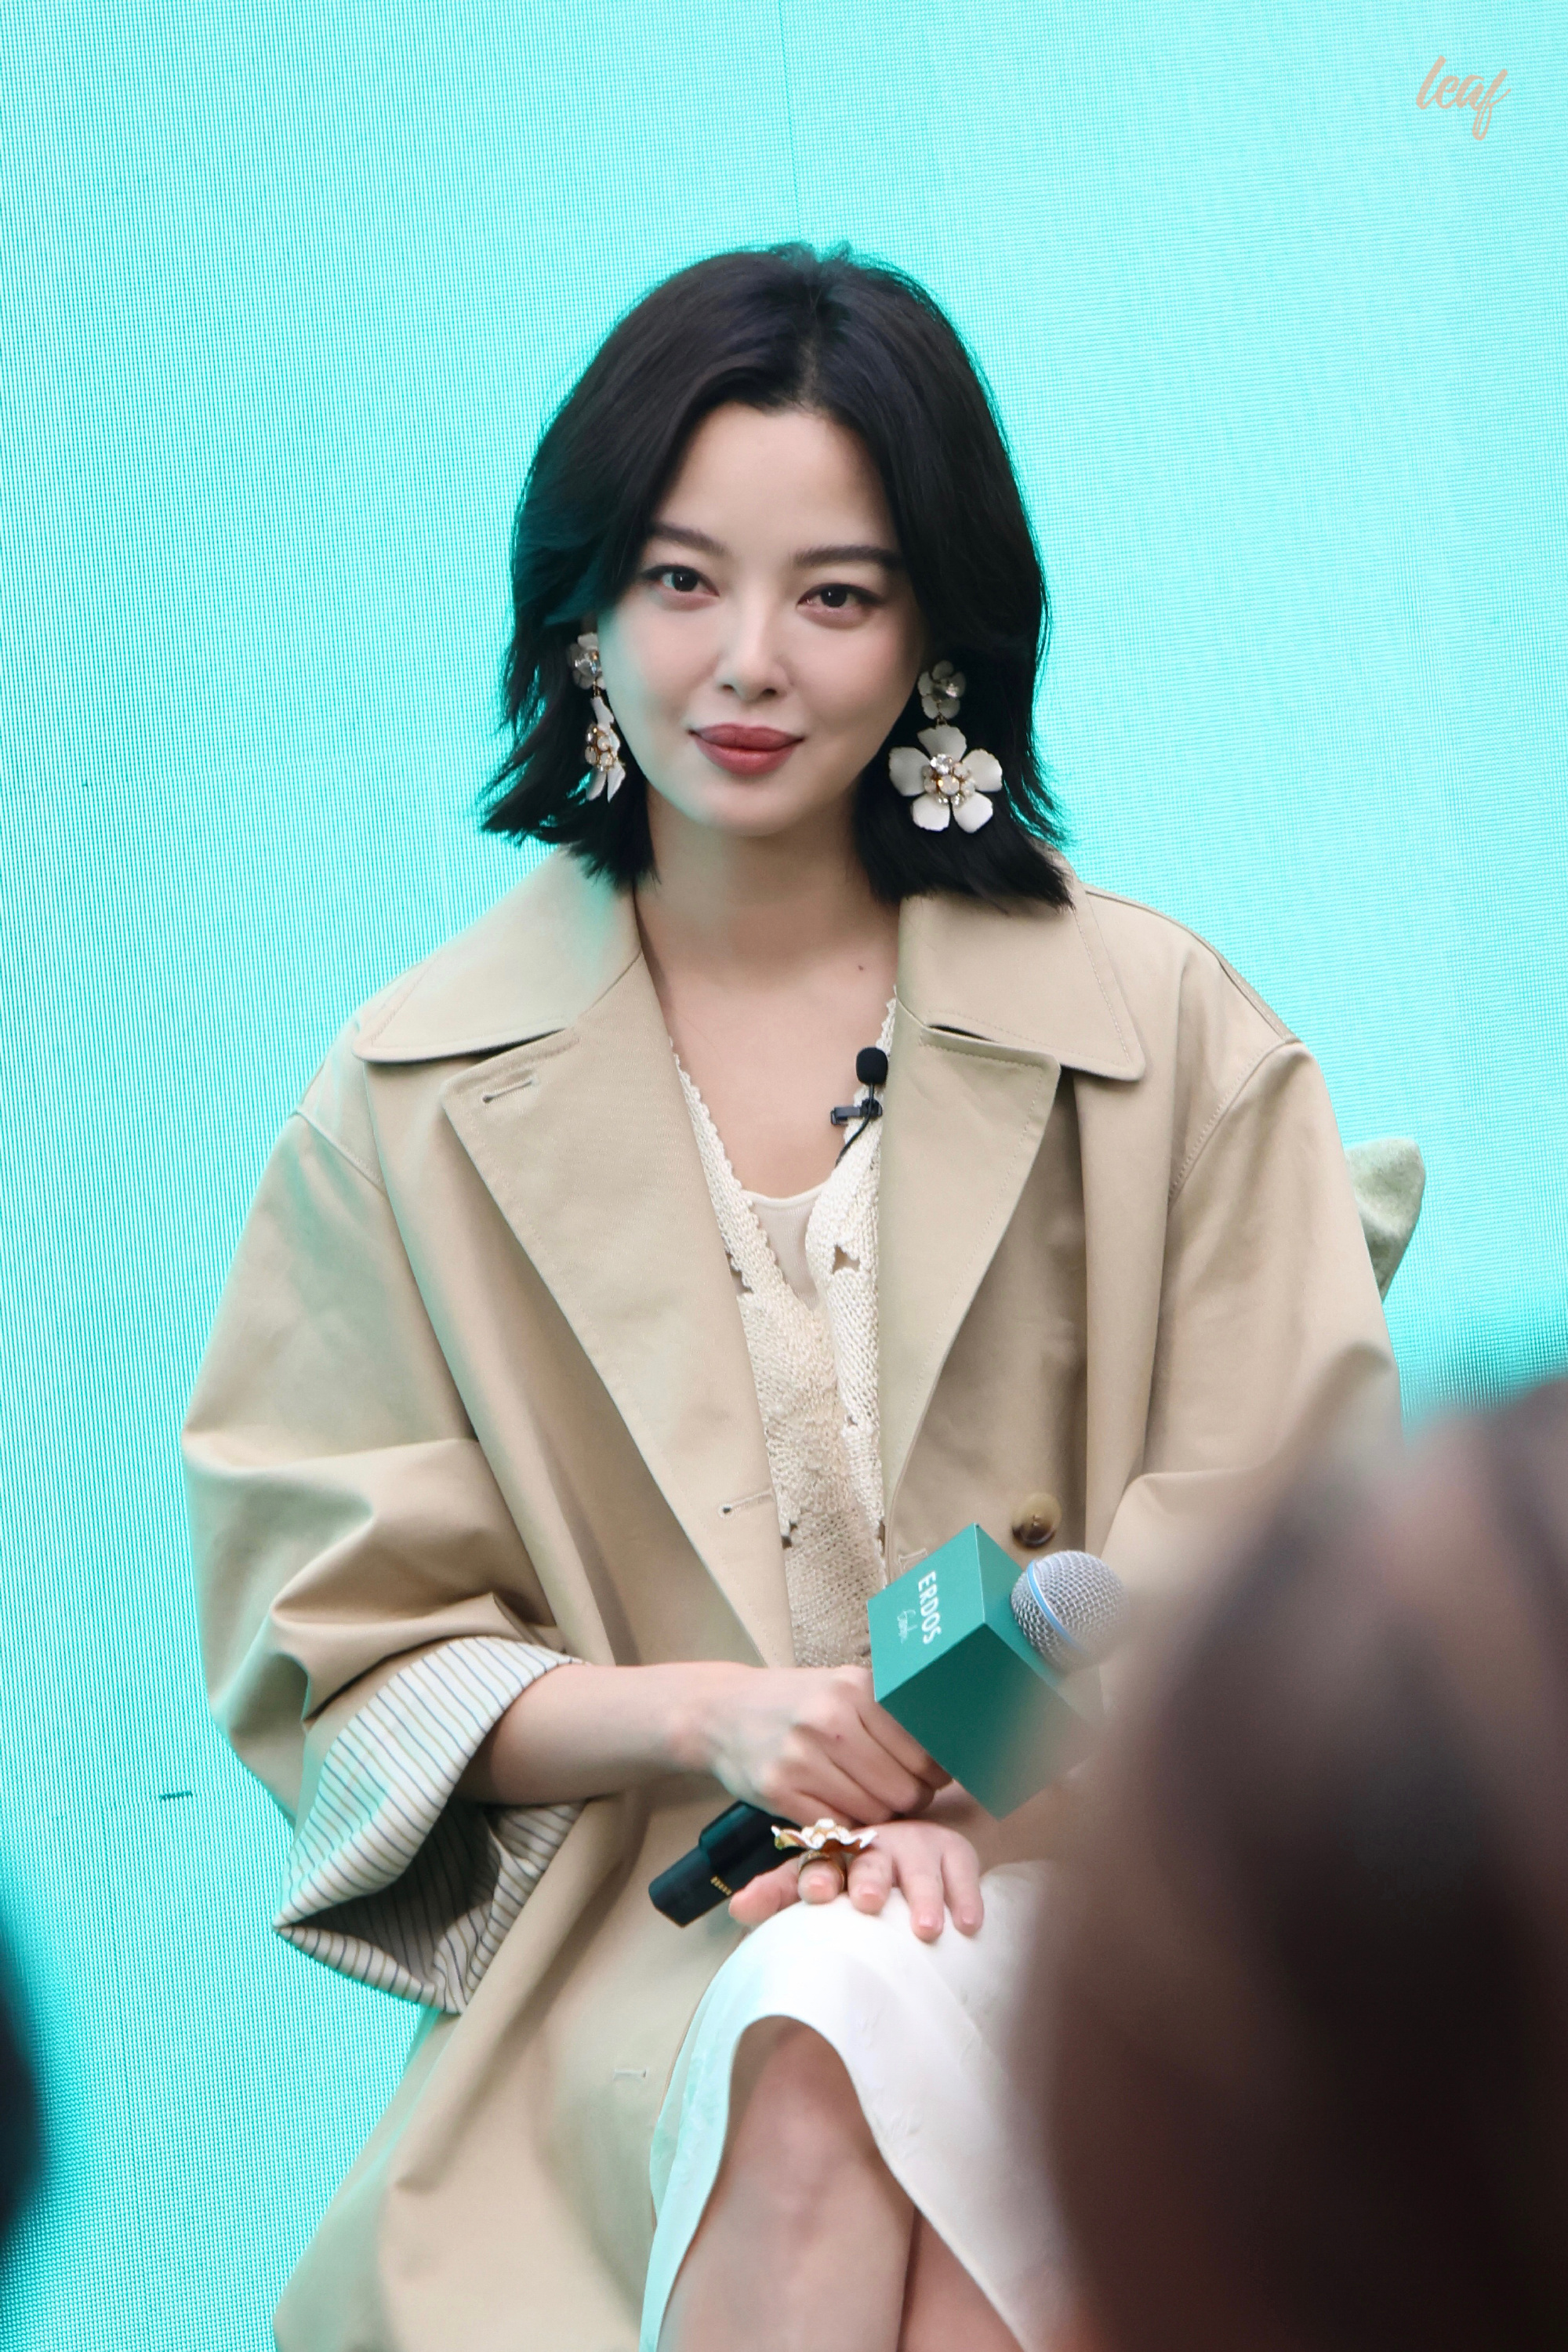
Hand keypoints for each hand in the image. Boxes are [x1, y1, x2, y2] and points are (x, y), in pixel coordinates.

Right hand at [688, 1663, 949, 1826]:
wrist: (722, 1712)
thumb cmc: (796, 1703)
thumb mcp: (841, 1688)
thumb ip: (887, 1713)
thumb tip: (948, 1750)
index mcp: (853, 1689)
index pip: (922, 1752)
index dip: (936, 1774)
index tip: (936, 1778)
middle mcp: (828, 1720)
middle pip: (901, 1790)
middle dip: (911, 1801)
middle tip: (904, 1797)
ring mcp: (800, 1757)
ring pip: (871, 1813)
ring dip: (880, 1818)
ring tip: (872, 1803)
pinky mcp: (777, 1791)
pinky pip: (835, 1827)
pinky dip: (845, 1828)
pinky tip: (842, 1811)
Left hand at [728, 1819, 983, 1942]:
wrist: (913, 1846)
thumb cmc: (852, 1875)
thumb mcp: (812, 1881)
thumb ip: (776, 1895)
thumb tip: (736, 1909)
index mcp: (836, 1851)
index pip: (822, 1860)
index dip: (818, 1874)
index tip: (814, 1893)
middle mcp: (876, 1844)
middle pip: (872, 1860)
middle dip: (870, 1879)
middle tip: (869, 1902)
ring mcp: (917, 1845)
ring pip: (920, 1869)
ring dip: (922, 1896)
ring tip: (924, 1928)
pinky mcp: (953, 1851)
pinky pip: (962, 1871)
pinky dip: (966, 1896)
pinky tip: (968, 1924)